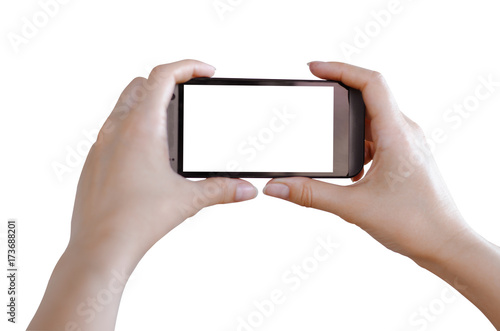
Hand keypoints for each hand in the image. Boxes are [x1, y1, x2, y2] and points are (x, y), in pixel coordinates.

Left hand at [69, 59, 257, 266]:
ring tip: (172, 127)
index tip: (206, 72)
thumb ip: (222, 190)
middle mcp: (117, 129)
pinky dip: (134, 127)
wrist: (100, 246)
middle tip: (190, 97)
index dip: (188, 66)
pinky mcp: (95, 160)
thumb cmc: (136, 221)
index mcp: (141, 128)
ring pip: (125, 105)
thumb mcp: (188, 200)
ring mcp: (102, 143)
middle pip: (142, 84)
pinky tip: (150, 155)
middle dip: (168, 83)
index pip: (163, 75)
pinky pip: (114, 129)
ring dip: (149, 104)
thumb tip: (246, 189)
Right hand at [263, 61, 471, 262]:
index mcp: (397, 134)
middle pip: (369, 97)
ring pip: (373, 119)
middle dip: (339, 97)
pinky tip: (351, 168)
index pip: (371, 83)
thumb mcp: (353, 207)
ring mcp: (408, 144)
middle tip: (314, 100)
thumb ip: (310, 195)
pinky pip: (379, 137)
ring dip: (349, 126)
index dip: (341, 69)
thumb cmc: (415, 223)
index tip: (315, 69)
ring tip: (330, 142)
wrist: (446, 245)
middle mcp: (405, 133)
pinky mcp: (406, 157)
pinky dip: (359, 144)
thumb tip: (277, 186)